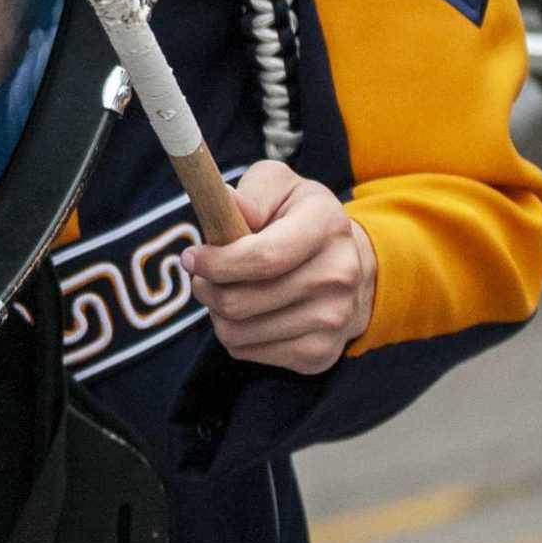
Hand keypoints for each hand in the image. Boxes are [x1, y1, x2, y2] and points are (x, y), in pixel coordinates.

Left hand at [182, 163, 375, 374]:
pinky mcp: (320, 354)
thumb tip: (226, 201)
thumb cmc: (299, 219)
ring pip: (239, 332)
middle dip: (207, 288)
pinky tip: (246, 312)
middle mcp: (338, 276)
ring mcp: (333, 320)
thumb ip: (250, 194)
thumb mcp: (278, 187)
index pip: (263, 258)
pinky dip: (235, 334)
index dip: (218, 262)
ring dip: (216, 313)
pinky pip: (249, 353)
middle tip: (201, 275)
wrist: (351, 267)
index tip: (190, 257)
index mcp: (326, 226)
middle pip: (243, 301)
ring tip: (224, 290)